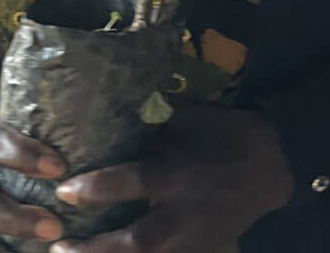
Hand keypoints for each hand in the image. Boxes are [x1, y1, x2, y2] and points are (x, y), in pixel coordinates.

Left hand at [49, 99, 293, 252]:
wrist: (271, 165)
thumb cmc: (224, 134)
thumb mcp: (190, 116)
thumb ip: (153, 113)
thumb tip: (111, 92)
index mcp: (178, 173)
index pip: (135, 183)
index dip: (99, 188)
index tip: (64, 190)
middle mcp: (181, 213)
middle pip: (137, 241)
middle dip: (97, 248)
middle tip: (57, 246)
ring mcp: (190, 240)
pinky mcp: (197, 251)